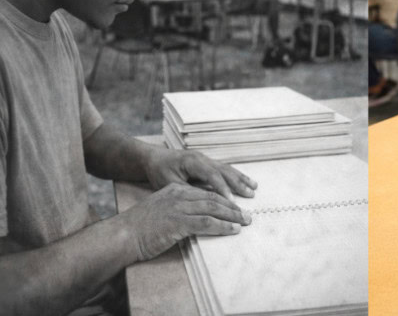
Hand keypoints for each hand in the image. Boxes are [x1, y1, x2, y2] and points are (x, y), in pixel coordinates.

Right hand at [119, 183, 251, 260]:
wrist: (122, 235)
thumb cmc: (138, 228)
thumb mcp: (160, 211)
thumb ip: (178, 210)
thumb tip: (195, 217)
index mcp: (175, 190)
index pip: (205, 193)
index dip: (223, 199)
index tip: (236, 207)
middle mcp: (178, 195)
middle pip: (213, 198)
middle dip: (233, 207)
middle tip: (247, 214)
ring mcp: (178, 208)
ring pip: (213, 209)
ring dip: (233, 216)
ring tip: (246, 221)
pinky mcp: (178, 222)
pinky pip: (207, 223)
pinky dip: (223, 226)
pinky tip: (233, 230)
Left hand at [145, 147, 256, 199]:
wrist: (153, 159)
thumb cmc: (159, 171)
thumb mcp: (169, 184)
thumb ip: (187, 191)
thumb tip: (204, 202)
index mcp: (193, 162)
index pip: (212, 175)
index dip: (222, 188)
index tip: (231, 202)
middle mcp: (203, 158)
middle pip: (224, 171)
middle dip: (238, 184)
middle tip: (250, 195)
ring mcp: (207, 160)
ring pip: (227, 169)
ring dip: (241, 179)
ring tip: (254, 189)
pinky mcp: (208, 163)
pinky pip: (225, 170)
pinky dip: (236, 177)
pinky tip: (245, 182)